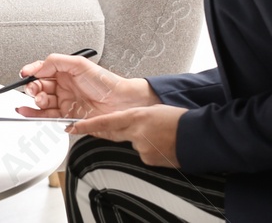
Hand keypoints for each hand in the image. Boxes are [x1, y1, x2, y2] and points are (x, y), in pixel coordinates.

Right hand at [14, 52, 161, 121]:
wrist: (121, 103)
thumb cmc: (106, 82)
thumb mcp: (79, 64)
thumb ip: (55, 62)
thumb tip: (38, 67)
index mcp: (65, 72)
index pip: (42, 71)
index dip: (32, 72)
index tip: (25, 74)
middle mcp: (63, 87)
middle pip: (40, 87)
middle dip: (33, 88)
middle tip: (34, 90)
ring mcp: (65, 102)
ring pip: (42, 103)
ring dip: (34, 102)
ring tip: (38, 100)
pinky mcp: (68, 117)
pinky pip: (48, 117)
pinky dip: (36, 115)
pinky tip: (29, 112)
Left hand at [66, 105, 187, 167]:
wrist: (199, 136)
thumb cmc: (181, 120)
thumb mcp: (154, 110)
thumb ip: (137, 117)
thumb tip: (130, 124)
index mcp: (136, 117)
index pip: (106, 122)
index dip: (88, 126)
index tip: (73, 127)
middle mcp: (136, 133)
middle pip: (113, 134)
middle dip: (104, 131)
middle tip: (95, 129)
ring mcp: (142, 149)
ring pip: (133, 145)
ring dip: (142, 141)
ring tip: (161, 136)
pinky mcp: (150, 161)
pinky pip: (144, 155)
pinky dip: (151, 150)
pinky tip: (164, 145)